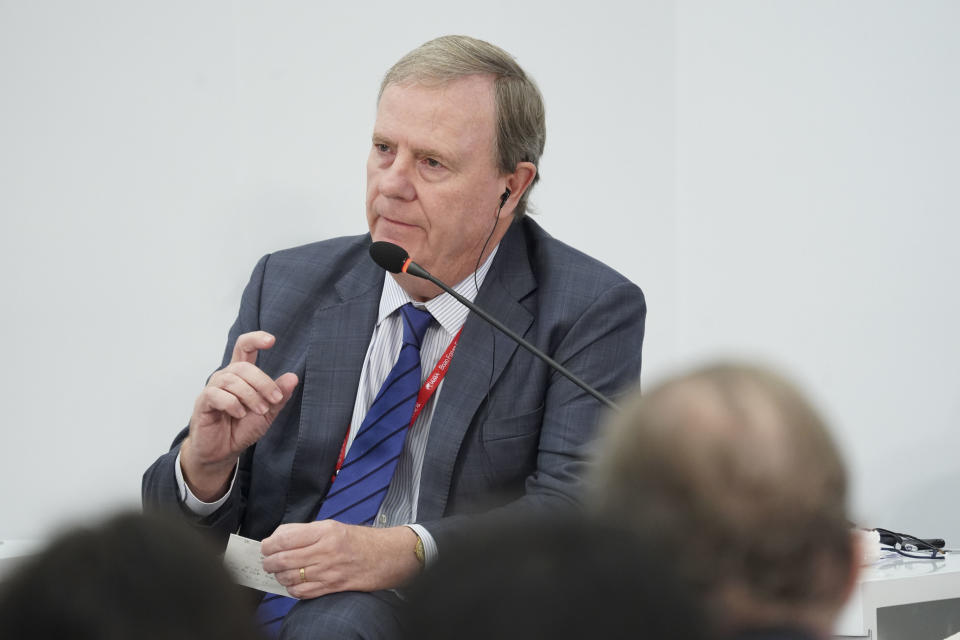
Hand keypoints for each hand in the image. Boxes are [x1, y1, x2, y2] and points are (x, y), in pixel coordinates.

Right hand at [181, 331, 298, 499]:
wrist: (223, 452)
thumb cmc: (242, 429)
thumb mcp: (267, 412)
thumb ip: (279, 396)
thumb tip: (293, 377)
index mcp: (241, 375)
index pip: (244, 348)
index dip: (255, 339)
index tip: (271, 340)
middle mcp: (226, 377)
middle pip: (244, 366)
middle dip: (263, 382)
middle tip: (273, 400)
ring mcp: (213, 389)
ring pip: (232, 380)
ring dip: (250, 395)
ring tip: (259, 410)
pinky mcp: (203, 402)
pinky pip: (217, 394)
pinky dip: (232, 403)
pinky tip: (240, 414)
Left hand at [261, 522, 420, 598]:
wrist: (388, 555)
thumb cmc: (360, 540)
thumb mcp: (333, 526)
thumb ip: (306, 531)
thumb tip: (279, 538)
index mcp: (325, 531)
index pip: (285, 538)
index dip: (269, 545)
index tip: (265, 547)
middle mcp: (326, 550)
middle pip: (284, 559)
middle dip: (270, 562)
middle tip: (268, 562)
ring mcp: (330, 570)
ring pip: (291, 577)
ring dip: (280, 576)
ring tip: (280, 572)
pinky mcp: (334, 586)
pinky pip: (303, 592)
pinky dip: (293, 590)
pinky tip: (294, 584)